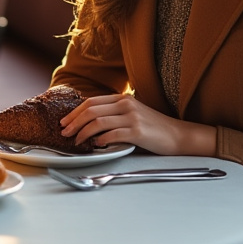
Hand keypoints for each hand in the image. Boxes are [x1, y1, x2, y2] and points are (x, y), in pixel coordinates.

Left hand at [59, 93, 215, 155]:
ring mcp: (132, 117)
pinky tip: (96, 145)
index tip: (64, 122)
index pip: (91, 102)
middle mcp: (125, 104)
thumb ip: (113, 114)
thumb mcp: (132, 114)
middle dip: (73, 122)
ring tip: (77, 142)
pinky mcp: (138, 131)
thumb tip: (88, 122)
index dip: (74, 112)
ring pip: (98, 122)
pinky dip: (100, 140)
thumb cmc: (153, 128)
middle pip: (90, 110)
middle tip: (64, 133)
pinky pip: (112, 134)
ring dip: (83, 133)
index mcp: (122, 98)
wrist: (178, 135)